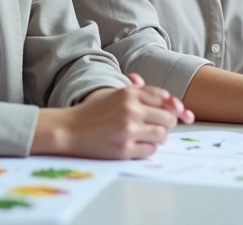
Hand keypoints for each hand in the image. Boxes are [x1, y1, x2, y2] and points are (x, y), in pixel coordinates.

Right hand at [33, 74, 193, 158]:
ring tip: (147, 135)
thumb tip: (169, 99)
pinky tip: (138, 145)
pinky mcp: (124, 150)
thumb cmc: (92, 111)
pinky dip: (148, 149)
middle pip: (168, 118)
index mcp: (129, 93)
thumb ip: (140, 92)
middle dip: (166, 122)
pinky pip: (150, 150)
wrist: (68, 130)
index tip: (173, 112)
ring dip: (158, 136)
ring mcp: (128, 130)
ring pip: (162, 135)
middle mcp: (131, 110)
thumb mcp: (114, 94)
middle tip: (157, 125)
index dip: (172, 106)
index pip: (164, 98)